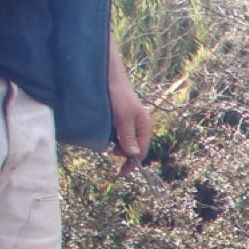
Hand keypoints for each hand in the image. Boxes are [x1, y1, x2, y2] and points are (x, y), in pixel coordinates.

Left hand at [107, 36, 150, 176]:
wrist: (107, 75)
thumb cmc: (117, 95)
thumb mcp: (122, 118)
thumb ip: (128, 137)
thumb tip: (133, 156)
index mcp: (144, 127)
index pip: (140, 152)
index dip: (131, 164)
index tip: (119, 173)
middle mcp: (138, 127)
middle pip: (132, 149)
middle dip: (121, 153)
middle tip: (107, 149)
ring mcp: (128, 122)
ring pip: (123, 142)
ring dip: (114, 145)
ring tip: (104, 140)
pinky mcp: (119, 118)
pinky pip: (117, 133)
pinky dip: (110, 137)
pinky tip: (103, 133)